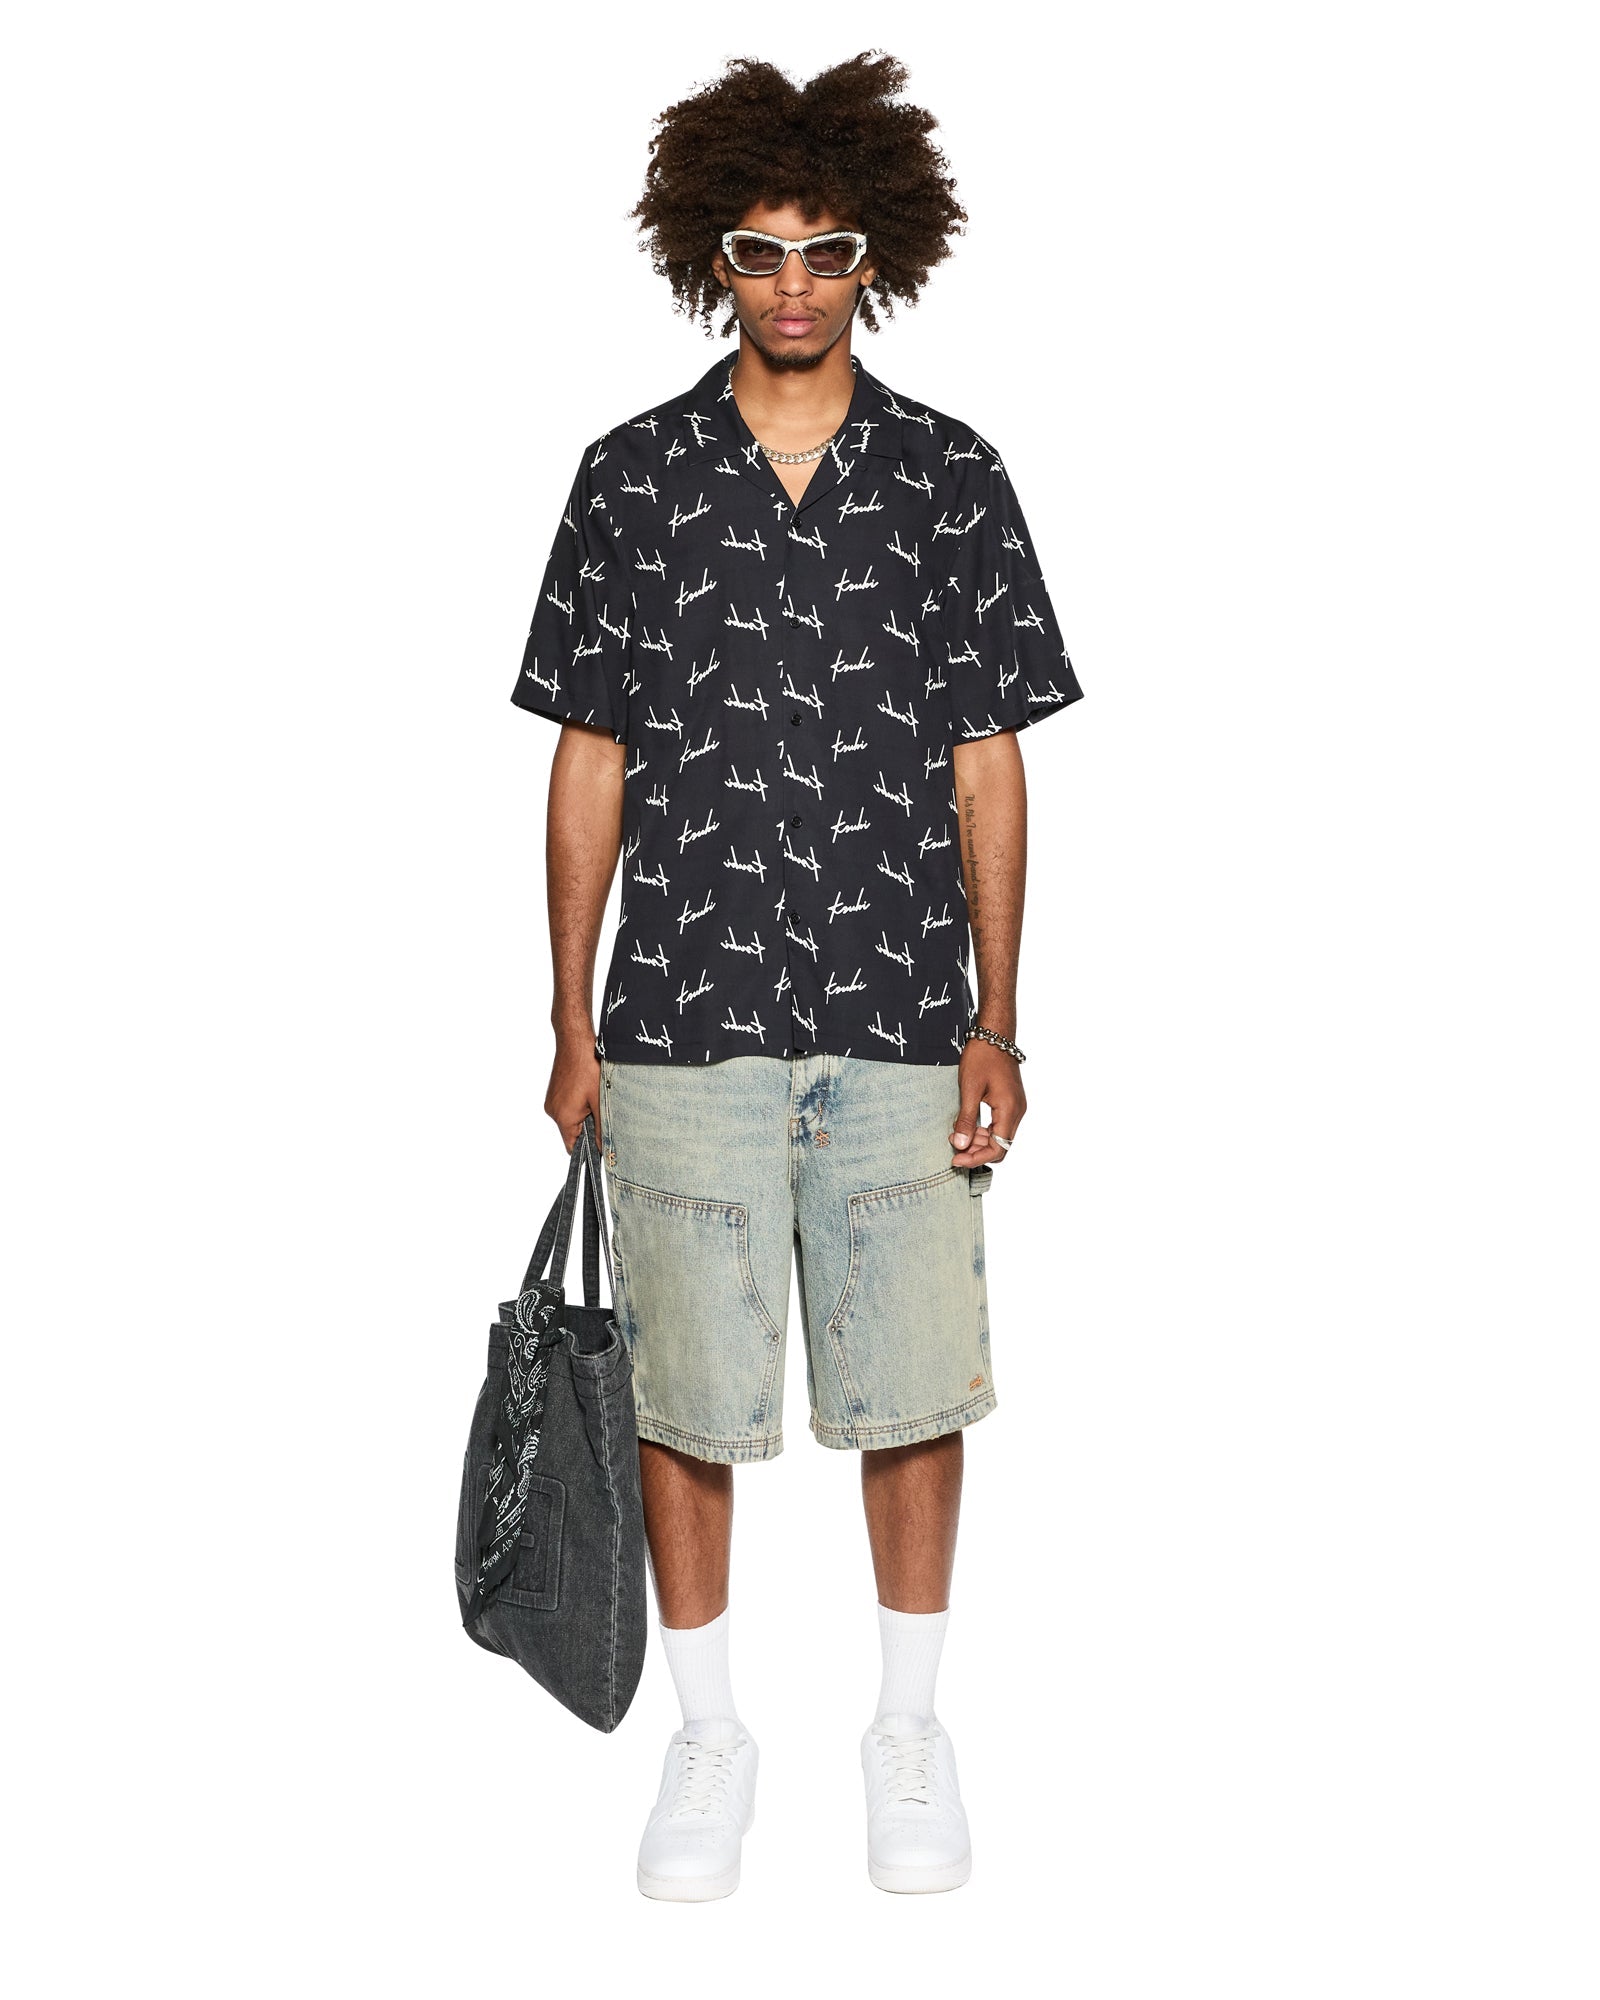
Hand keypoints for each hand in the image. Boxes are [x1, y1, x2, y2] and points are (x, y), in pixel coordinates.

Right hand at [546, 1034, 601, 1152]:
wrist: (575, 1043)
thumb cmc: (588, 1068)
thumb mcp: (599, 1100)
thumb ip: (600, 1128)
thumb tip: (603, 1148)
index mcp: (564, 1117)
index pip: (572, 1147)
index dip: (586, 1149)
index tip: (599, 1145)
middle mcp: (553, 1112)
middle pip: (571, 1133)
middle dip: (587, 1128)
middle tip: (601, 1113)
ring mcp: (551, 1102)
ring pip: (569, 1119)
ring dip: (582, 1115)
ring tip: (593, 1098)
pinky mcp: (553, 1093)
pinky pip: (565, 1108)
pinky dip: (576, 1105)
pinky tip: (586, 1091)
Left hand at [950, 1039, 1023, 1168]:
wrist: (994, 1036)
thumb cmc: (982, 1057)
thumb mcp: (969, 1089)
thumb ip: (967, 1119)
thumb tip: (961, 1145)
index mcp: (1010, 1110)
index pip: (998, 1148)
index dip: (976, 1158)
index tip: (956, 1159)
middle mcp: (1018, 1112)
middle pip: (1001, 1146)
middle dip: (977, 1152)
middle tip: (954, 1148)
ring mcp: (1016, 1107)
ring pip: (1001, 1137)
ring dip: (980, 1142)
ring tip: (958, 1136)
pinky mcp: (1011, 1103)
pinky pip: (1000, 1126)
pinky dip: (985, 1132)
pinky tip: (968, 1128)